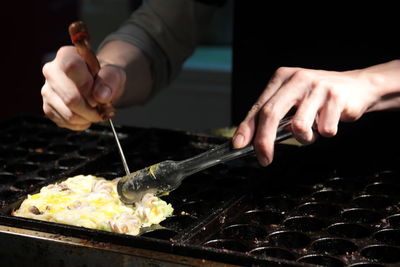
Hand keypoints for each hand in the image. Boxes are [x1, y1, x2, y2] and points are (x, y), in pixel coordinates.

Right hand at [41, 46, 125, 129]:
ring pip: (69, 114)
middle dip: (92, 109)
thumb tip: (101, 96)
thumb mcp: (114, 74)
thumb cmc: (105, 78)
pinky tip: (87, 115)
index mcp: (66, 55)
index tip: (99, 96)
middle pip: (70, 97)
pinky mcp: (48, 108)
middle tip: (103, 109)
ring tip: (97, 112)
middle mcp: (51, 71)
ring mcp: (47, 91)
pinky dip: (81, 123)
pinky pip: (65, 122)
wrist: (99, 86)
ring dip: (89, 118)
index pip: (72, 67)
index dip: (88, 86)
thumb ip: (110, 80)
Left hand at [232, 65, 385, 165]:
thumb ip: (274, 114)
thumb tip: (250, 139)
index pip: (259, 106)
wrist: (358, 87)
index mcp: (282, 78)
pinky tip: (330, 121)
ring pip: (298, 126)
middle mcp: (297, 79)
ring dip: (305, 138)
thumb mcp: (293, 99)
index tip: (238, 145)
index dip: (247, 128)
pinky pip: (324, 130)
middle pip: (271, 114)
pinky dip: (326, 133)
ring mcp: (317, 87)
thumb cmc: (319, 97)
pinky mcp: (336, 97)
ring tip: (314, 130)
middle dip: (263, 142)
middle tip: (264, 159)